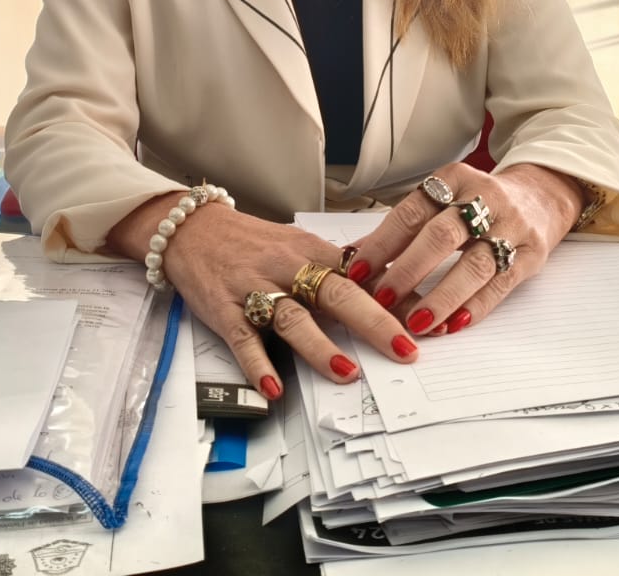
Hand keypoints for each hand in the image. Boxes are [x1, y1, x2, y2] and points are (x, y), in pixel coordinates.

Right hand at [110, 193, 417, 399]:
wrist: (192, 230)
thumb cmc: (252, 243)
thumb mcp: (298, 244)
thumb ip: (337, 268)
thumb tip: (388, 287)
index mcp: (310, 251)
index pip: (360, 275)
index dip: (394, 298)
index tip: (425, 320)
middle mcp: (286, 268)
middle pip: (336, 293)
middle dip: (373, 323)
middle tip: (404, 349)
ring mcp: (254, 290)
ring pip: (292, 318)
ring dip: (320, 348)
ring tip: (346, 373)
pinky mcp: (225, 311)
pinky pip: (243, 340)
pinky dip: (258, 366)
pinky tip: (274, 388)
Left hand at [343, 162, 582, 338]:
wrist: (542, 195)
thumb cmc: (480, 202)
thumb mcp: (443, 202)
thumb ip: (402, 228)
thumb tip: (352, 256)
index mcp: (454, 179)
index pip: (411, 212)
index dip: (382, 243)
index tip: (358, 272)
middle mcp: (484, 198)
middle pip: (441, 235)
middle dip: (408, 270)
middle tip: (383, 299)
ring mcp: (511, 226)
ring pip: (474, 263)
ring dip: (442, 296)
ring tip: (417, 321)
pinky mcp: (531, 253)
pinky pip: (501, 284)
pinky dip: (475, 306)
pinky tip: (454, 323)